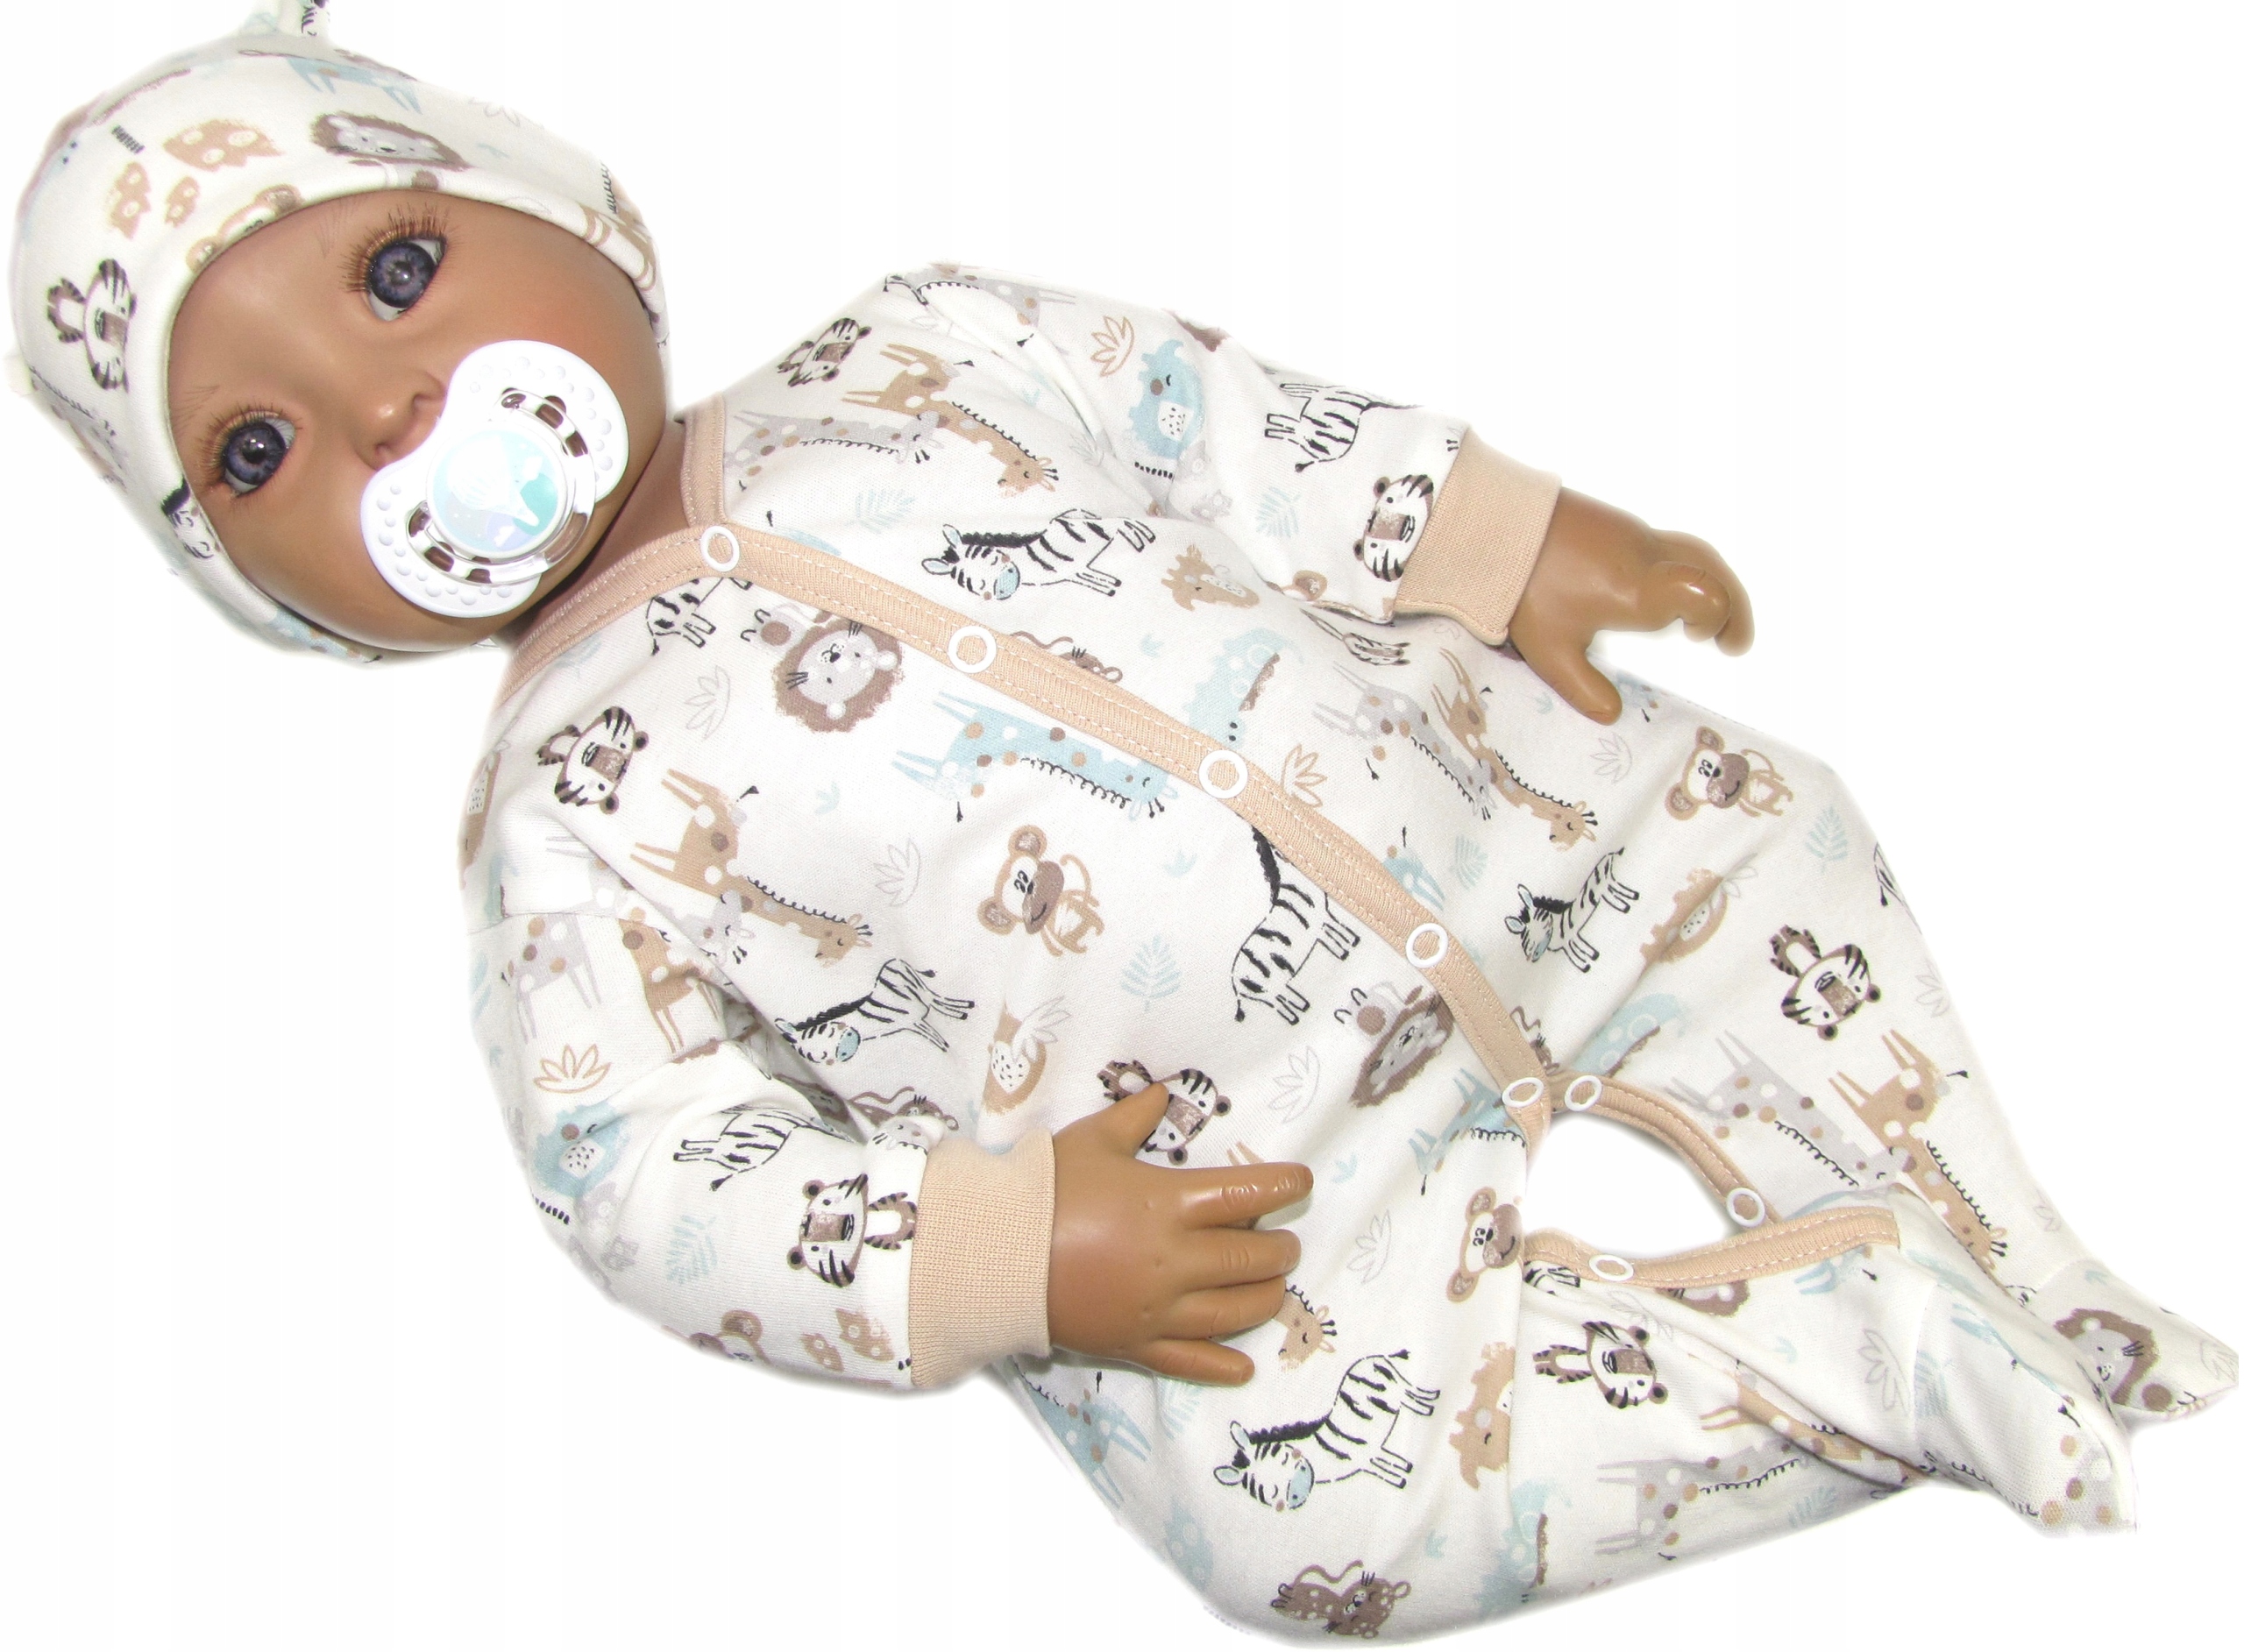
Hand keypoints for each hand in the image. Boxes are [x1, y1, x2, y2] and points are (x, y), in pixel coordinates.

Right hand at [1047, 1083, 1311, 1384]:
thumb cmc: (1045, 1190)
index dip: (1281, 1186)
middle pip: (1249, 1256)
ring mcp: (1158, 1306)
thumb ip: (1133, 1118)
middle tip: (1286, 1243)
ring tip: (1275, 1289)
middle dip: (1278, 1249)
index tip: (1301, 1183)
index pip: (1245, 1193)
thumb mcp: (1091, 1140)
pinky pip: (1190, 1360)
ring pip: (1233, 1310)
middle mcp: (1175, 1259)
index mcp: (1169, 1203)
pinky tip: (1244, 1366)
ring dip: (1264, 1298)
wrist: (995, 1253)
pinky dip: (1222, 1364)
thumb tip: (1161, 1093)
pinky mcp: (1136, 1342)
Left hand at [1509, 488, 1753, 723]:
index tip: (1705, 641)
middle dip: (1731, 607)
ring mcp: (1633, 534)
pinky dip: (1683, 572)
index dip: (1719, 617)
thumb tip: (1613, 715)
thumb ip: (1584, 688)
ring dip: (1710, 586)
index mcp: (1638, 590)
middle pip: (1711, 570)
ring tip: (1702, 624)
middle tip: (1732, 643)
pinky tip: (1658, 595)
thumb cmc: (1523, 588)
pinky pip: (1667, 546)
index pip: (1705, 593)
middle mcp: (1646, 556)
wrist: (1491, 522)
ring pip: (1693, 554)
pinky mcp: (1617, 523)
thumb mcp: (1549, 650)